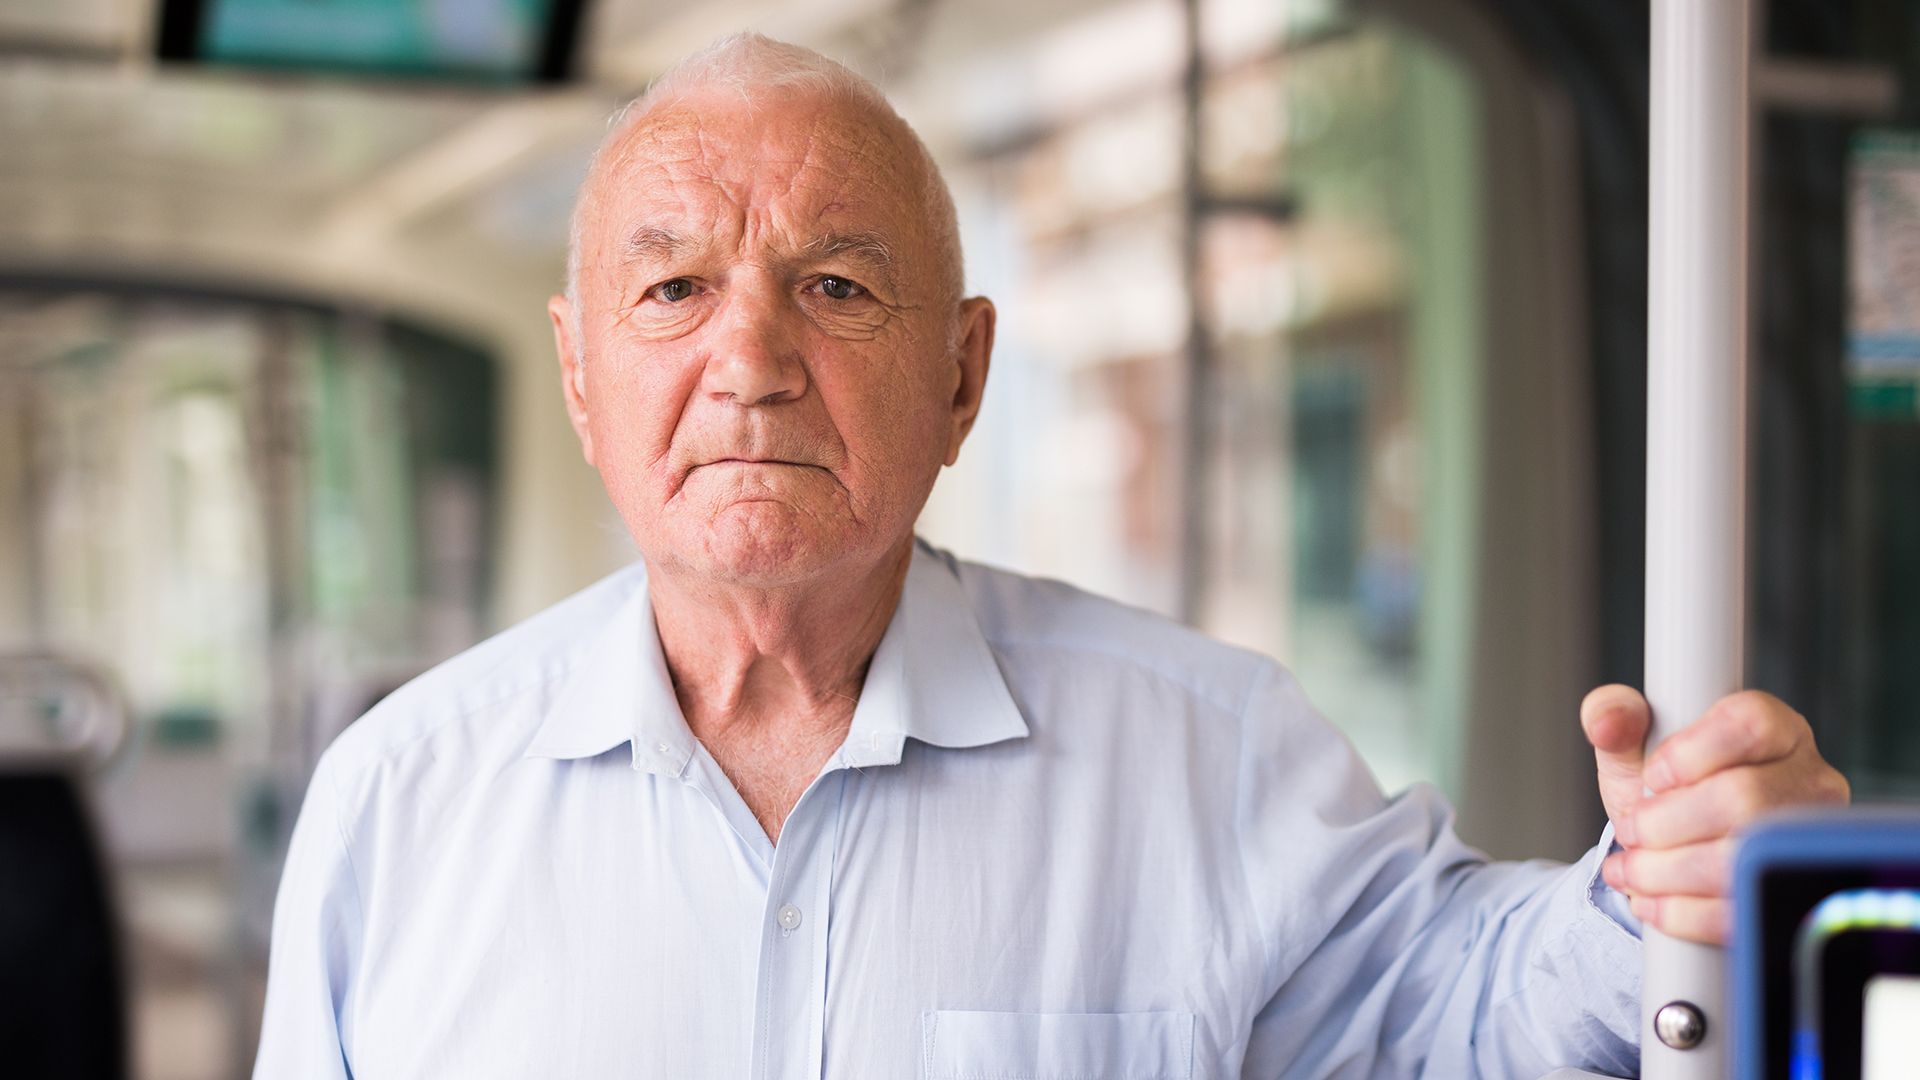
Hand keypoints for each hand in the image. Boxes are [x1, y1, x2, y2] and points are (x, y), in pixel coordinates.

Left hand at [1580, 685, 1848, 943]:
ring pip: (1742, 858)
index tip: (1652, 776)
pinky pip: (1741, 910)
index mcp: (1775, 730)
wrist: (1671, 854)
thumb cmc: (1661, 791)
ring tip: (1631, 869)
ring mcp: (1807, 842)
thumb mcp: (1631, 747)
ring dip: (1667, 870)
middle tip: (1633, 831)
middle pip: (1745, 798)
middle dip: (1667, 822)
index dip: (1691, 753)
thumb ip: (1612, 716)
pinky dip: (1682, 912)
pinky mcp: (1790, 894)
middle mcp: (1808, 781)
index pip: (1751, 724)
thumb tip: (1609, 719)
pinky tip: (1651, 901)